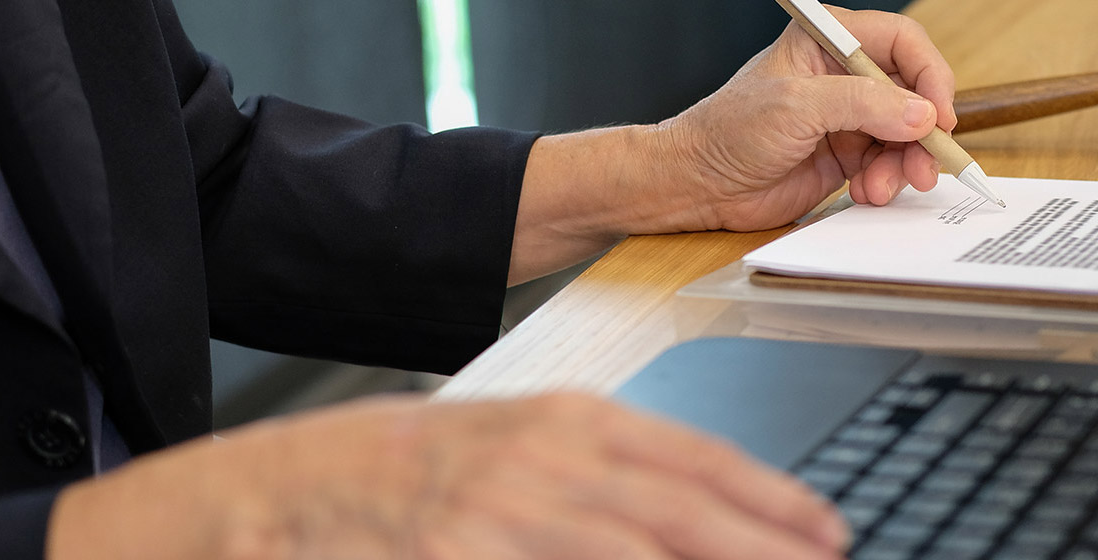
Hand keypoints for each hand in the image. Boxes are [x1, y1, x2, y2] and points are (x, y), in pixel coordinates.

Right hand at [47, 393, 847, 558]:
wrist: (272, 496)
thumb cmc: (397, 475)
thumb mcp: (507, 453)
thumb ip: (590, 481)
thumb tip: (683, 519)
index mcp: (561, 420)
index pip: (693, 458)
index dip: (769, 498)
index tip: (825, 528)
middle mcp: (541, 458)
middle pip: (684, 508)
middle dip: (765, 544)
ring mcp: (499, 513)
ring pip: (636, 548)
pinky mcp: (457, 553)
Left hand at [508, 7, 956, 282]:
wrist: (698, 184)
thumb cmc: (728, 132)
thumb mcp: (796, 107)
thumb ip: (862, 105)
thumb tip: (920, 114)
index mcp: (830, 42)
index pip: (902, 44)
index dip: (929, 77)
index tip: (937, 116)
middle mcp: (844, 76)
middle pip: (913, 93)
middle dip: (923, 131)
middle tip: (926, 164)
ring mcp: (847, 117)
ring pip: (906, 134)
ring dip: (905, 163)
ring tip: (883, 186)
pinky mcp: (846, 155)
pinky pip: (888, 164)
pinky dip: (888, 181)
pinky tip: (868, 192)